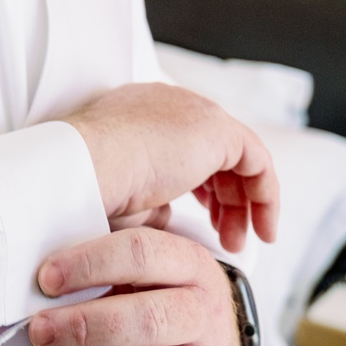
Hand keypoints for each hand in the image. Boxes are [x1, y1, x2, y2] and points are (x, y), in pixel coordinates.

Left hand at [29, 227, 241, 345]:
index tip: (46, 279)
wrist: (214, 337)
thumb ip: (104, 252)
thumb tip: (48, 265)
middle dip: (84, 327)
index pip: (143, 253)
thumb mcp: (146, 262)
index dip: (89, 265)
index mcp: (192, 265)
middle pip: (149, 320)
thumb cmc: (162, 296)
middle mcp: (207, 315)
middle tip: (39, 332)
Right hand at [63, 83, 279, 251]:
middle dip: (225, 198)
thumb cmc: (87, 188)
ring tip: (238, 241)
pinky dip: (264, 196)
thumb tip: (168, 220)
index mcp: (140, 114)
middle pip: (215, 150)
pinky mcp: (217, 129)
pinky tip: (262, 228)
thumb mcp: (123, 201)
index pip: (184, 146)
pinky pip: (257, 162)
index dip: (200, 187)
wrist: (81, 171)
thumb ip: (152, 205)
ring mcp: (194, 112)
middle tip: (225, 236)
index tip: (203, 219)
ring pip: (239, 157)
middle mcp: (170, 104)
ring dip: (244, 203)